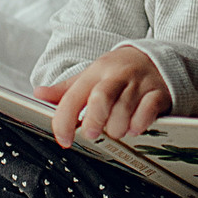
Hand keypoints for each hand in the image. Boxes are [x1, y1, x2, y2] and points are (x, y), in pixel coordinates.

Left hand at [33, 45, 170, 147]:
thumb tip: (39, 94)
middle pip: (101, 98)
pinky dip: (139, 124)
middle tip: (91, 134)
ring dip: (117, 128)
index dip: (65, 119)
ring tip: (117, 129)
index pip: (74, 95)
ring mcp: (139, 84)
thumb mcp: (91, 75)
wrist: (155, 58)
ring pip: (124, 111)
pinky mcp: (158, 93)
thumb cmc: (118, 72)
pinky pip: (148, 112)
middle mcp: (117, 76)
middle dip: (94, 121)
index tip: (64, 139)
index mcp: (96, 72)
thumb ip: (66, 89)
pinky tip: (135, 127)